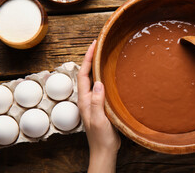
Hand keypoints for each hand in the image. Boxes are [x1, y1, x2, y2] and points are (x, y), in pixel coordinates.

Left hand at [77, 40, 120, 172]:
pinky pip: (101, 86)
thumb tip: (98, 82)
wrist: (104, 150)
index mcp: (84, 100)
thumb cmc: (101, 137)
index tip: (93, 45)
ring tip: (104, 55)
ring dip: (97, 66)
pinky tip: (111, 75)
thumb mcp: (99, 119)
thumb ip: (97, 102)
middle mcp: (87, 98)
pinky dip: (104, 76)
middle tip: (99, 45)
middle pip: (87, 74)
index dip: (88, 59)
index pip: (84, 74)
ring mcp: (93, 101)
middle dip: (91, 58)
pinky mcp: (100, 105)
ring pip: (93, 79)